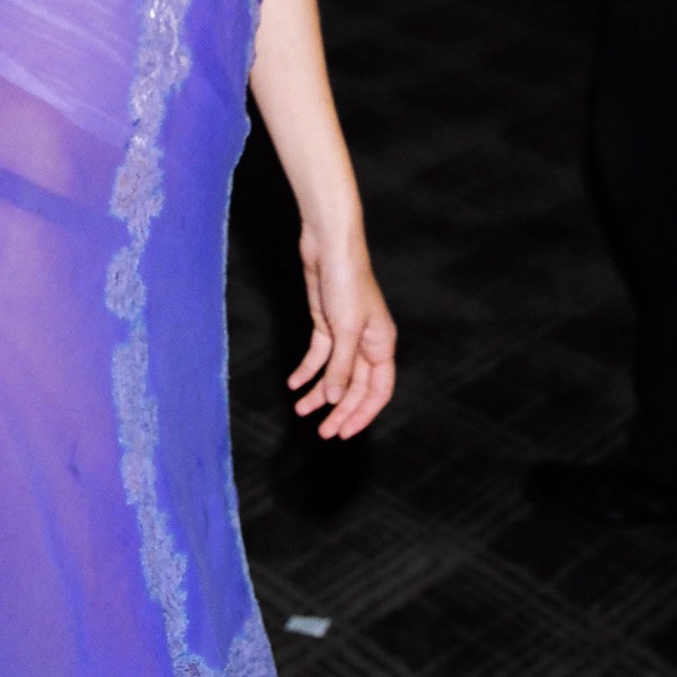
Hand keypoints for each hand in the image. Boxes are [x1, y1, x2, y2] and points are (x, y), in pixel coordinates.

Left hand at [287, 227, 396, 438]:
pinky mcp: (326, 323)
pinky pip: (319, 356)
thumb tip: (334, 400)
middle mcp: (366, 342)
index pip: (379, 391)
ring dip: (320, 393)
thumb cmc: (346, 280)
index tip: (343, 432)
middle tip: (322, 432)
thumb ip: (340, 367)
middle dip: (339, 410)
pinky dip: (307, 371)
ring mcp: (345, 333)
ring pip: (335, 374)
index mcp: (382, 344)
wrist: (329, 244)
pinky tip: (293, 384)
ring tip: (300, 411)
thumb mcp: (344, 328)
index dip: (363, 414)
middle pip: (356, 387)